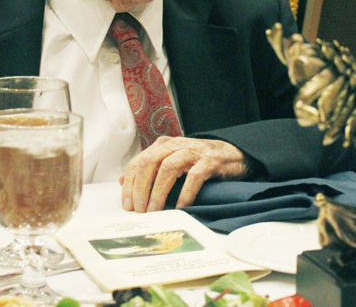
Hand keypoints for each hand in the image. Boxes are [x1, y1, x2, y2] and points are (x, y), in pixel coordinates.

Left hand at [120, 136, 248, 211]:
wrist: (232, 154)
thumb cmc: (198, 161)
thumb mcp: (171, 161)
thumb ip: (148, 169)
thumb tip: (123, 180)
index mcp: (163, 145)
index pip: (139, 161)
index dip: (130, 184)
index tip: (127, 205)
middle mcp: (176, 145)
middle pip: (150, 162)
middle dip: (140, 188)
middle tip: (139, 210)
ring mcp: (194, 151)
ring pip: (168, 168)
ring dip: (158, 192)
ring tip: (155, 210)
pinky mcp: (210, 160)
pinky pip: (194, 176)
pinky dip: (185, 192)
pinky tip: (181, 206)